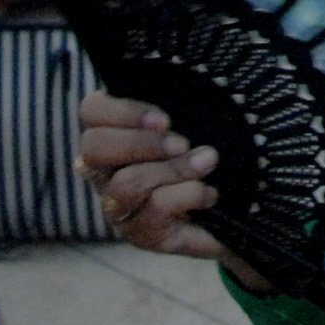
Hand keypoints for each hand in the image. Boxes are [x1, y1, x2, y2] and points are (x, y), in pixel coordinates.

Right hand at [77, 92, 267, 288]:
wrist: (233, 211)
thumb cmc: (202, 156)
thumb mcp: (190, 125)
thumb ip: (177, 108)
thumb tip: (182, 88)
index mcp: (112, 136)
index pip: (91, 112)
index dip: (123, 111)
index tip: (164, 118)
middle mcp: (104, 174)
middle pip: (93, 148)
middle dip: (142, 143)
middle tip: (181, 142)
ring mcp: (119, 208)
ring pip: (125, 183)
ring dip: (174, 169)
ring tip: (207, 162)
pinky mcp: (142, 235)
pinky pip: (154, 210)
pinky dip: (189, 195)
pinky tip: (210, 193)